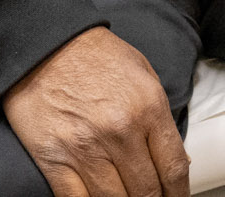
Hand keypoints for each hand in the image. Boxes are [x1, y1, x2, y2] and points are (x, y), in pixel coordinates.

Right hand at [3, 26, 188, 196]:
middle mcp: (120, 131)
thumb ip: (161, 118)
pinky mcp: (54, 159)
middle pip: (147, 191)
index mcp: (148, 108)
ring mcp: (85, 148)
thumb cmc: (95, 56)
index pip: (174, 168)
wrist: (45, 43)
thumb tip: (177, 160)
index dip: (179, 193)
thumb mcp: (144, 75)